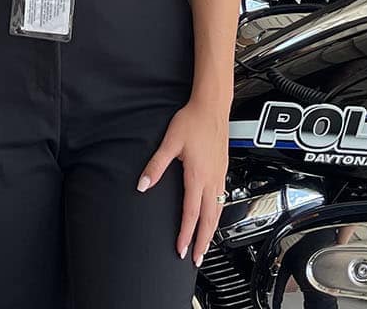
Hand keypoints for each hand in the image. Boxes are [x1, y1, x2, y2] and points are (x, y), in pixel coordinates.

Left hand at [137, 97, 229, 265]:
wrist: (212, 106)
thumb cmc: (192, 121)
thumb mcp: (169, 143)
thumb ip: (155, 165)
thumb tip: (143, 184)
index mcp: (197, 175)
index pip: (191, 213)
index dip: (186, 234)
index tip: (181, 249)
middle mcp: (212, 179)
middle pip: (209, 219)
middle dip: (203, 242)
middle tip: (197, 259)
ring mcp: (220, 175)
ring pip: (218, 211)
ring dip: (211, 231)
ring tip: (206, 246)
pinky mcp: (223, 170)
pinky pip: (222, 200)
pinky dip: (217, 215)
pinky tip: (213, 217)